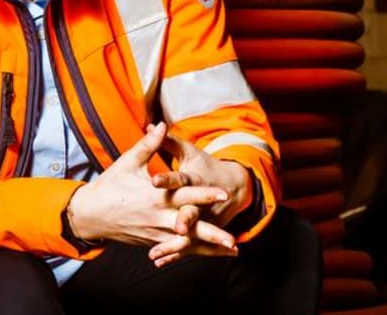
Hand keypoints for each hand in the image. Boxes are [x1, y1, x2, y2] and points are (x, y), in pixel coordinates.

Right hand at [65, 123, 229, 247]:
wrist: (90, 214)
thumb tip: (161, 125)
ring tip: (231, 249)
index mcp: (154, 195)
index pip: (184, 195)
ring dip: (209, 247)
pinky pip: (177, 248)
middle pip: (190, 227)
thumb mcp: (128, 162)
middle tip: (233, 240)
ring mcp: (155, 232)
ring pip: (186, 242)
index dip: (205, 194)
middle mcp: (157, 217)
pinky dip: (195, 251)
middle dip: (212, 234)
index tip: (224, 194)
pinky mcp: (152, 241)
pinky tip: (213, 253)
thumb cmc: (109, 185)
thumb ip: (148, 144)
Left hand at [147, 132, 254, 266]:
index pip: (180, 179)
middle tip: (178, 226)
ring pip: (191, 234)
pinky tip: (159, 261)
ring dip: (176, 244)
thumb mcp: (189, 152)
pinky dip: (175, 254)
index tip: (154, 180)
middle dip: (186, 219)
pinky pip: (189, 246)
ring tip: (157, 252)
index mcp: (195, 179)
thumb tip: (151, 125)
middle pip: (192, 212)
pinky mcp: (202, 232)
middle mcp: (201, 202)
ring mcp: (203, 220)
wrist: (234, 187)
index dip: (167, 178)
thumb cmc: (204, 167)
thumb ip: (168, 142)